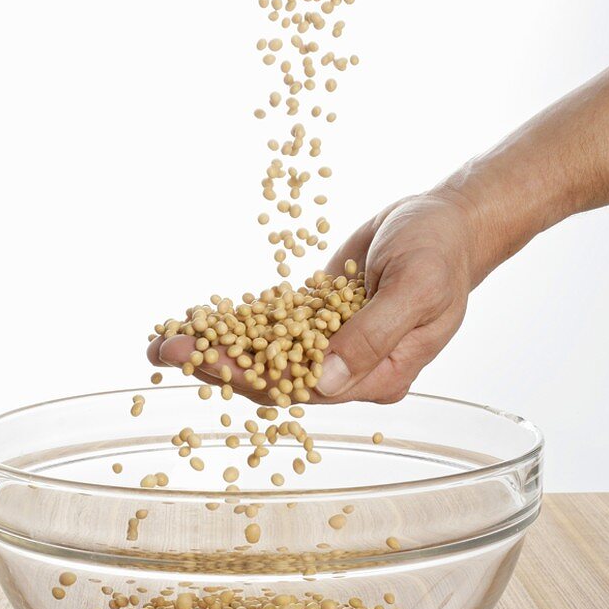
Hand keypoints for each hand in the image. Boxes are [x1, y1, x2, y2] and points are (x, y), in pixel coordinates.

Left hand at [147, 191, 475, 404]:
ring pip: (266, 354)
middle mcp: (352, 369)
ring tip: (163, 341)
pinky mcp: (319, 319)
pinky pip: (272, 327)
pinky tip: (196, 320)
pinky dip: (236, 323)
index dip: (252, 377)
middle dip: (218, 364)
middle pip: (276, 376)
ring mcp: (334, 345)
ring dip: (217, 346)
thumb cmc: (440, 252)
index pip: (306, 388)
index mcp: (380, 376)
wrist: (446, 221)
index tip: (205, 363)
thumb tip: (325, 384)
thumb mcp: (415, 288)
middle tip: (164, 350)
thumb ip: (373, 336)